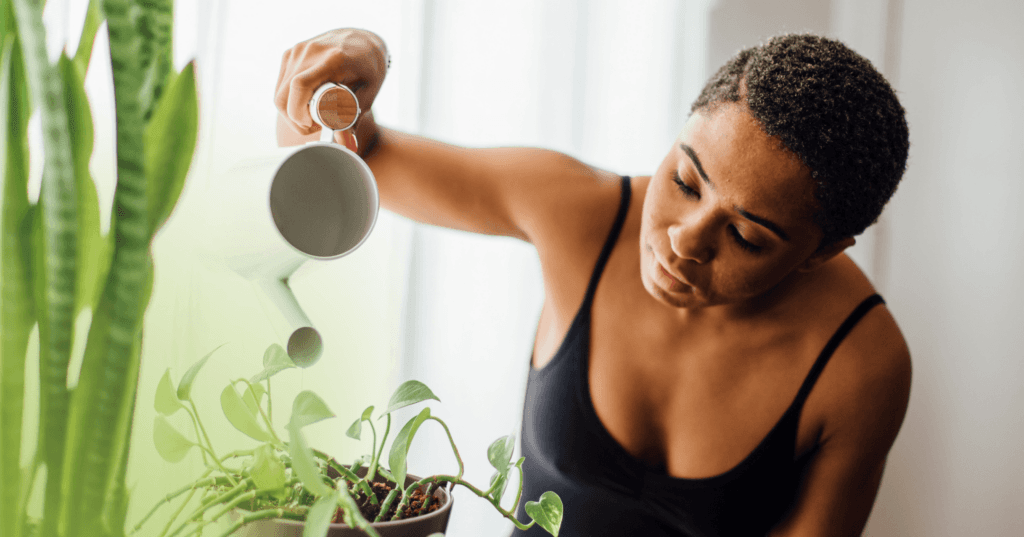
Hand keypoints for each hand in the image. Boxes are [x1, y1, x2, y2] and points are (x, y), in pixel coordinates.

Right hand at [274, 29, 388, 140]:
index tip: (315, 126)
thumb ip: (355, 119)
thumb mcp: (369, 93)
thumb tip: (346, 146)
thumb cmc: (369, 66)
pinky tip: (307, 103)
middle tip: (316, 126)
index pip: (300, 87)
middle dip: (295, 120)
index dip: (300, 114)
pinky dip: (290, 100)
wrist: (361, 38)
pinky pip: (281, 85)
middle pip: (284, 96)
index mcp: (333, 59)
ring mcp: (297, 51)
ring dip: (292, 112)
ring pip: (279, 94)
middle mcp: (310, 52)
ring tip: (315, 115)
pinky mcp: (290, 53)